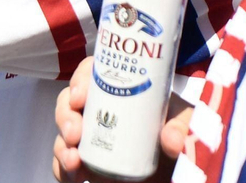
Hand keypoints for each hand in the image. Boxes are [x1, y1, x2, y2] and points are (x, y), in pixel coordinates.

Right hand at [53, 58, 189, 182]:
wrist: (174, 167)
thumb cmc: (177, 133)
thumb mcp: (184, 122)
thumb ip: (181, 126)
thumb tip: (170, 141)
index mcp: (118, 88)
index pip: (91, 73)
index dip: (79, 80)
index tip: (80, 97)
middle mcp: (98, 110)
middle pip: (68, 102)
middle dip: (65, 116)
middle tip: (75, 133)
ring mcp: (90, 137)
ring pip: (61, 134)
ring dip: (60, 146)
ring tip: (73, 160)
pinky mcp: (86, 163)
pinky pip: (63, 164)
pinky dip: (62, 169)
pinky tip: (71, 174)